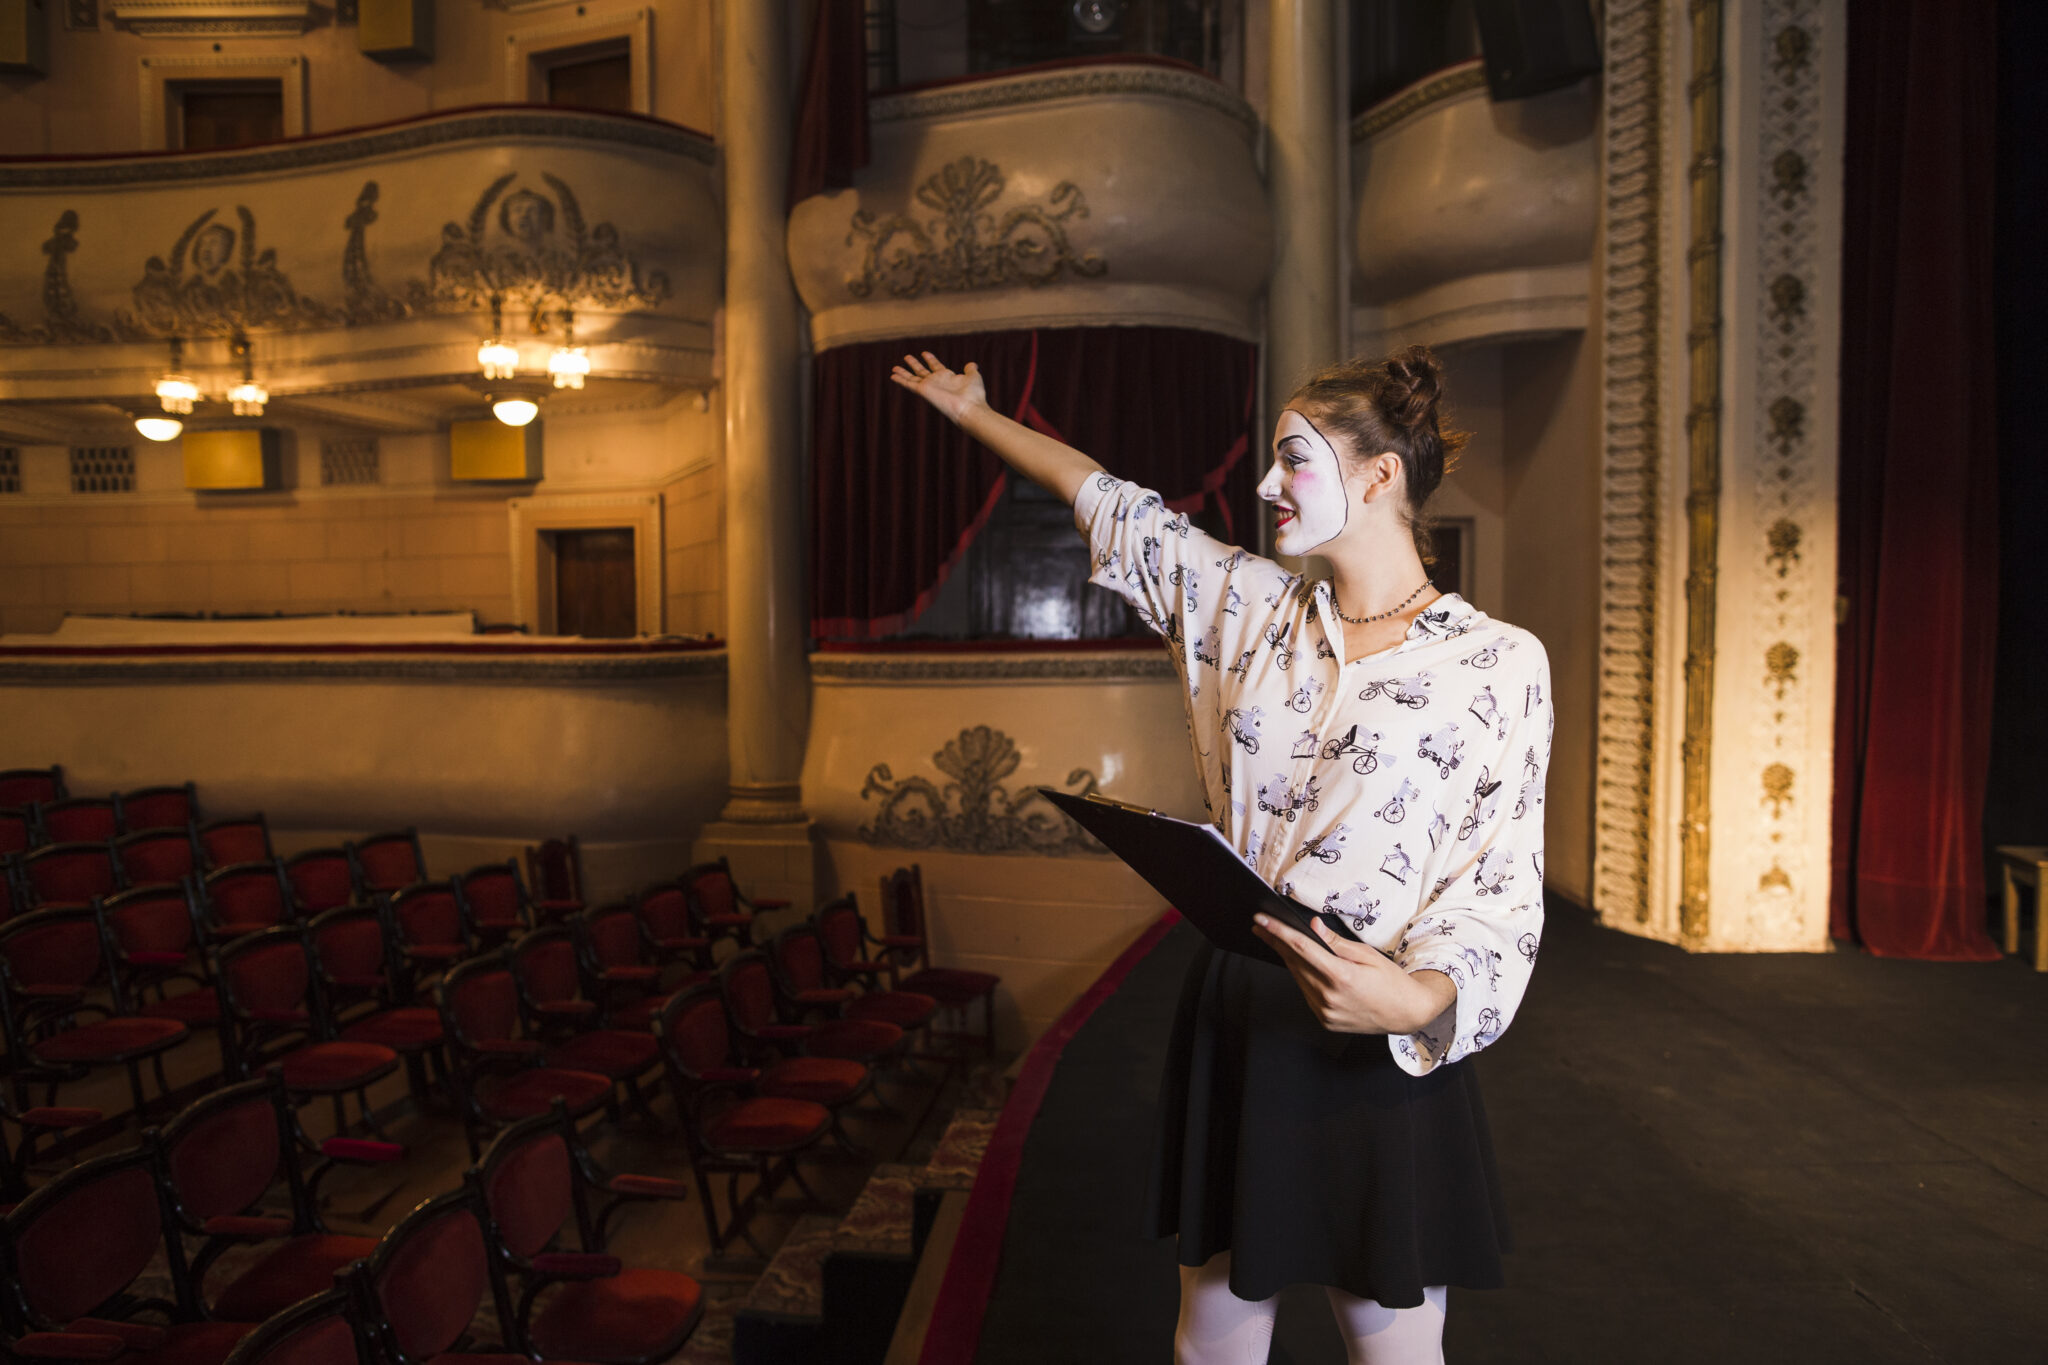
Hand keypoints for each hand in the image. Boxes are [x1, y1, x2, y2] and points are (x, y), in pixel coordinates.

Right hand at [890, 351, 987, 425]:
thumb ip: (970, 370)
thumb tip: (971, 364)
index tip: (924, 353)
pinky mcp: (923, 391)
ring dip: (903, 372)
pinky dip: (901, 379)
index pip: (936, 367)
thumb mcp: (973, 377)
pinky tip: (893, 376)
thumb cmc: (973, 394)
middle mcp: (937, 383)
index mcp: (948, 378)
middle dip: (915, 365)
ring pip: (913, 378)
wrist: (968, 407)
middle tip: (907, 357)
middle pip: (922, 372)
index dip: (931, 360)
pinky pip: (909, 384)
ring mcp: (929, 387)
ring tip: (894, 367)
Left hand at [1250, 913, 1455, 1035]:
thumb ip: (1336, 942)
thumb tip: (1313, 926)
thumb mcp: (1368, 955)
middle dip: (1276, 942)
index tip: (1261, 920)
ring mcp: (1326, 1012)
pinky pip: (1307, 993)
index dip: (1278, 932)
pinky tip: (1299, 964)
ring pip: (1298, 979)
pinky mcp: (1326, 1021)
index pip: (1301, 949)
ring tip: (1276, 941)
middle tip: (1260, 926)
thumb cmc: (1391, 981)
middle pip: (1294, 963)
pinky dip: (1302, 977)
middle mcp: (1329, 997)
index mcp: (1341, 977)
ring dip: (1287, 959)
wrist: (1407, 1014)